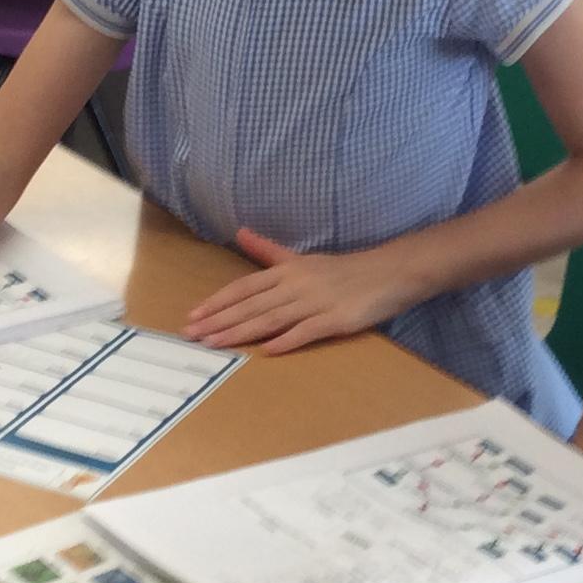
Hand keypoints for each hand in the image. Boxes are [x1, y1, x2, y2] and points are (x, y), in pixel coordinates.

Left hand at [182, 228, 410, 354]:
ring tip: (216, 344)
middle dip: (220, 320)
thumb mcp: (302, 258)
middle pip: (251, 304)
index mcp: (287, 271)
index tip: (194, 316)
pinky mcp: (338, 319)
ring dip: (241, 331)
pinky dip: (287, 339)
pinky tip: (267, 350)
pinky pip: (308, 330)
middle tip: (192, 335)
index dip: (218, 302)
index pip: (244, 287)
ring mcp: (317, 302)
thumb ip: (268, 251)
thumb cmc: (343, 270)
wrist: (390, 273)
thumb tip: (240, 233)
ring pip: (272, 318)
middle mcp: (297, 284)